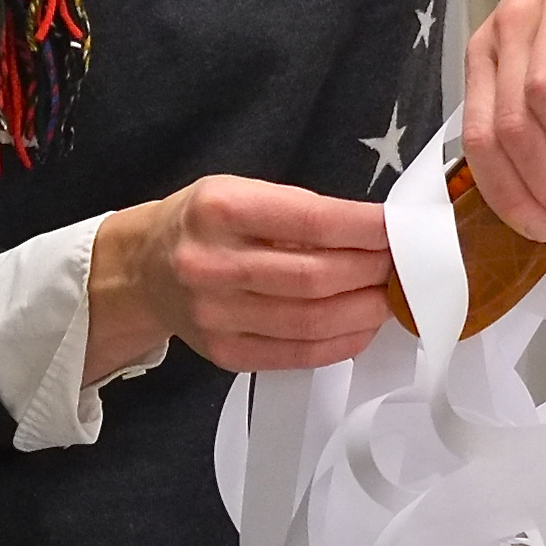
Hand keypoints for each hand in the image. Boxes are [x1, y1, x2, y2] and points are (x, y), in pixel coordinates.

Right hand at [87, 176, 393, 379]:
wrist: (143, 269)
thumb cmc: (203, 224)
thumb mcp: (240, 191)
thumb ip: (301, 210)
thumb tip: (375, 234)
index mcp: (218, 210)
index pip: (311, 221)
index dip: (366, 229)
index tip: (400, 229)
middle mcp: (210, 264)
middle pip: (316, 277)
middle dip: (373, 272)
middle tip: (402, 265)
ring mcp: (214, 315)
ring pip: (312, 321)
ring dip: (365, 310)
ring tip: (388, 296)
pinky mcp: (224, 353)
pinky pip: (298, 354)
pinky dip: (341, 342)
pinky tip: (361, 325)